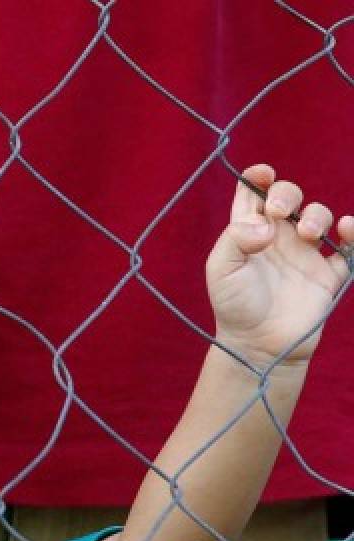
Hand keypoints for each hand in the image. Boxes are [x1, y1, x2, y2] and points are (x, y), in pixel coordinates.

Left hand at [207, 164, 352, 368]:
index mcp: (247, 232)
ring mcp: (305, 254)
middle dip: (287, 193)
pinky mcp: (329, 274)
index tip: (264, 174)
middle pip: (288, 197)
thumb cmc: (235, 305)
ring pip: (318, 216)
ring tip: (308, 234)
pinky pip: (350, 247)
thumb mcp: (221, 269)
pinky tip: (347, 229)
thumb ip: (236, 239)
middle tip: (281, 212)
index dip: (258, 177)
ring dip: (317, 215)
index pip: (253, 194)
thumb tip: (268, 225)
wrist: (259, 344)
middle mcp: (276, 238)